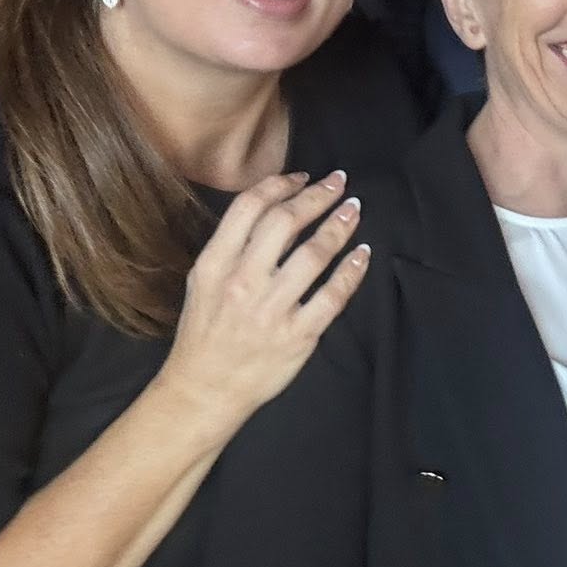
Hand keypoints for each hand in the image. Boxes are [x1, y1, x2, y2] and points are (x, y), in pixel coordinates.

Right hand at [154, 170, 370, 437]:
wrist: (205, 389)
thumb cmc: (205, 331)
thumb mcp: (204, 281)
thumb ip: (232, 246)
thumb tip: (273, 207)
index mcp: (216, 264)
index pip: (250, 208)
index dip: (281, 184)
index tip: (302, 177)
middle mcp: (243, 282)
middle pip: (286, 222)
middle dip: (318, 196)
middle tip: (339, 182)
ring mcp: (272, 310)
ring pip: (315, 254)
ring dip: (340, 225)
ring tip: (353, 209)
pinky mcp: (298, 335)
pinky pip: (333, 295)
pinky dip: (352, 270)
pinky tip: (362, 254)